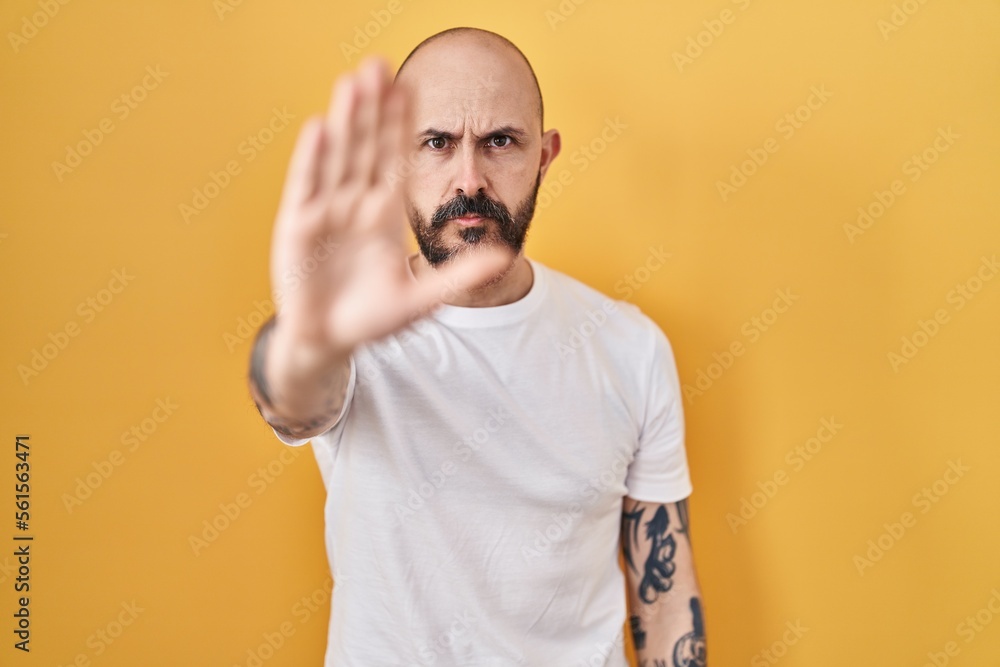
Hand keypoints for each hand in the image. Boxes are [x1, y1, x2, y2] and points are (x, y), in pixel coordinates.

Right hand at [267, 56, 513, 370]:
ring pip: (338, 156)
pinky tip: (320, 128)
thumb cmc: (372, 320)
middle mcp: (355, 205)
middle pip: (366, 146)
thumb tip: (505, 256)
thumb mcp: (422, 299)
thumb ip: (460, 276)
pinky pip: (307, 186)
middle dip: (374, 107)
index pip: (395, 159)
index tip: (410, 87)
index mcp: (384, 215)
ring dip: (346, 120)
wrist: (329, 343)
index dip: (402, 124)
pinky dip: (313, 159)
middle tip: (380, 64)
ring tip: (353, 81)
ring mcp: (326, 212)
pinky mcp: (298, 226)